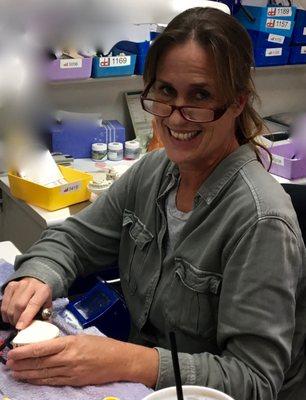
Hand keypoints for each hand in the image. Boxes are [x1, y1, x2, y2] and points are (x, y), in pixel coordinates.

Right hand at [1, 278, 51, 328]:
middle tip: (18, 326)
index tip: (20, 327)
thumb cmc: (42, 296)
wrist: (37, 280)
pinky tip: (9, 316)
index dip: (26, 317)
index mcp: (43, 290)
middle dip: (17, 319)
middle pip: (19, 305)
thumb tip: (40, 328)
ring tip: (14, 321)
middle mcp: (31, 285)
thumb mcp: (48, 304)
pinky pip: (4, 302)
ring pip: (10, 305)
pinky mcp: (10, 285)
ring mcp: (19, 284)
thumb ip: (44, 315)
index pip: (34, 304)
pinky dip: (4, 312)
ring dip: (10, 317)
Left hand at [6, 335, 158, 386]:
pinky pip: (53, 382)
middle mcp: (69, 358)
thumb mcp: (83, 337)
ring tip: (15, 373)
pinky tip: (31, 380)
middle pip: (40, 363)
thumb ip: (66, 342)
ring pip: (44, 374)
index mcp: (71, 343)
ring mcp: (71, 372)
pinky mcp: (74, 381)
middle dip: (22, 364)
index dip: (25, 351)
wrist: (120, 360)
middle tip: (9, 364)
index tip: (13, 352)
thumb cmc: (103, 346)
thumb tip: (49, 345)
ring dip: (27, 374)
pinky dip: (40, 381)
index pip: (43, 348)